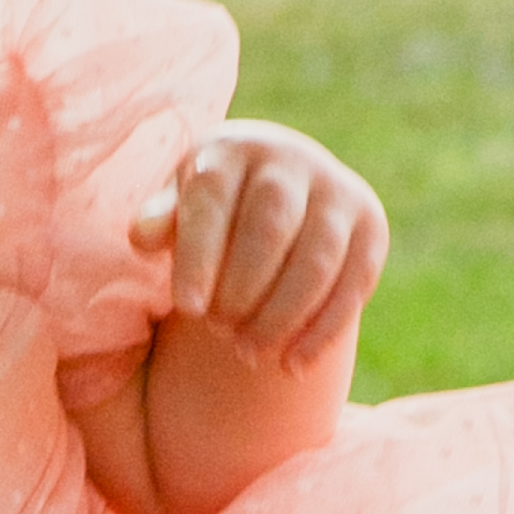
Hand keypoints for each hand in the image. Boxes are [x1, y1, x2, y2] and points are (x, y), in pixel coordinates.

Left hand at [130, 120, 386, 365]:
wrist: (279, 192)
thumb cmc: (214, 210)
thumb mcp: (181, 208)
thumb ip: (162, 222)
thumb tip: (143, 235)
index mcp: (233, 148)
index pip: (212, 199)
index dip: (199, 256)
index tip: (187, 310)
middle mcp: (292, 159)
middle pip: (271, 227)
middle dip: (243, 289)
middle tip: (219, 330)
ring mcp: (338, 190)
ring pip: (318, 258)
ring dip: (284, 315)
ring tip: (250, 352)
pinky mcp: (371, 225)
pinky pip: (356, 282)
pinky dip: (324, 330)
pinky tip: (292, 365)